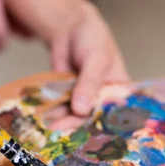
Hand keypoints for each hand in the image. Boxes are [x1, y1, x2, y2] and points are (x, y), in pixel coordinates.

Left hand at [5, 0, 128, 128]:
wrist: (71, 28)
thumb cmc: (93, 39)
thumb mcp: (96, 59)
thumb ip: (89, 84)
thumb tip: (81, 110)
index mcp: (120, 92)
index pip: (116, 115)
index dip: (105, 128)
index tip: (91, 137)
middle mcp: (104, 100)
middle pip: (93, 119)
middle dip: (77, 125)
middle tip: (60, 128)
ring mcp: (86, 100)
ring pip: (76, 117)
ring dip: (62, 122)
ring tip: (48, 126)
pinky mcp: (69, 98)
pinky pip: (62, 109)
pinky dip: (54, 114)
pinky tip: (44, 119)